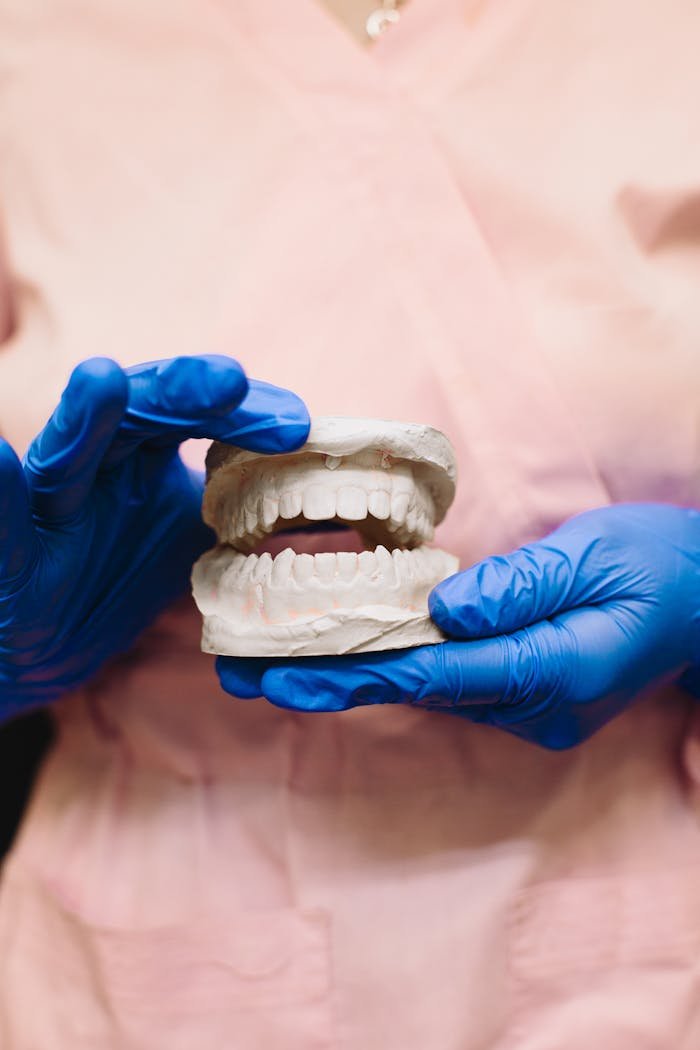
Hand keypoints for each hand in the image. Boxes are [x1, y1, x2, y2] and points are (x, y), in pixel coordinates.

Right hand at [0, 355, 308, 718]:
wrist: (44, 643)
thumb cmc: (115, 572)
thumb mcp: (185, 530)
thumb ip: (235, 501)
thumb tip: (320, 486)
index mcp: (136, 453)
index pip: (191, 413)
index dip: (239, 411)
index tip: (294, 421)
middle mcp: (92, 465)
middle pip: (134, 414)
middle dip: (180, 392)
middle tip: (229, 379)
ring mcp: (47, 507)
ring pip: (63, 454)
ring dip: (85, 417)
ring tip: (102, 379)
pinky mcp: (9, 556)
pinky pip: (2, 525)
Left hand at [217, 504, 699, 748]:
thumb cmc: (662, 565)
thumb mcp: (597, 554)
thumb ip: (519, 584)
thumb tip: (441, 610)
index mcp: (554, 672)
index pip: (436, 677)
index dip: (355, 675)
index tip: (282, 677)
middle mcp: (533, 706)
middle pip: (415, 692)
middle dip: (327, 682)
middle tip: (240, 675)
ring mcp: (528, 707)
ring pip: (423, 690)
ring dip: (349, 674)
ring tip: (265, 660)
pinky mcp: (522, 692)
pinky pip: (445, 680)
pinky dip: (389, 664)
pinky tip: (336, 651)